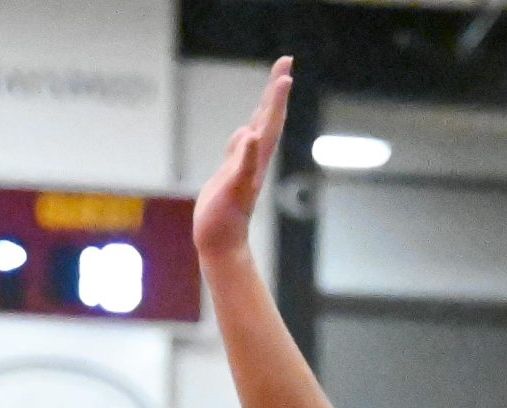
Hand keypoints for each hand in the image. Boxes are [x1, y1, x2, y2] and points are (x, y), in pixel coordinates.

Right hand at [195, 56, 290, 261]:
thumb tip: (249, 136)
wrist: (221, 246)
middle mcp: (255, 159)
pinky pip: (243, 146)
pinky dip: (247, 131)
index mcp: (256, 159)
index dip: (277, 97)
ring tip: (275, 84)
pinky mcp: (233, 175)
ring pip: (259, 129)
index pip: (270, 121)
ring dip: (266, 105)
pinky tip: (247, 129)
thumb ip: (242, 162)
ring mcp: (245, 166)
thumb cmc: (223, 222)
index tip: (285, 72)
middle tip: (285, 61)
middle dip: (276, 89)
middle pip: (269, 117)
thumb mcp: (232, 189)